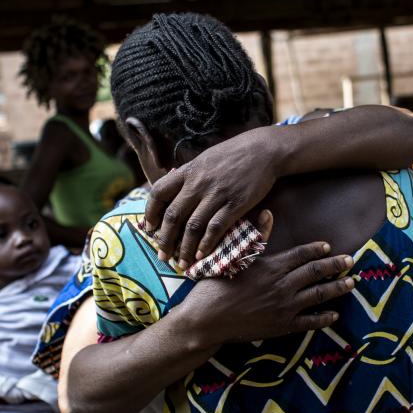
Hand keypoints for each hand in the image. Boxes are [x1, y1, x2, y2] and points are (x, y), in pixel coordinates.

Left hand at [143, 126, 279, 267]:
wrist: (263, 149)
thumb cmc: (232, 154)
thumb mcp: (204, 159)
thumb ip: (188, 176)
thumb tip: (171, 193)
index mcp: (188, 171)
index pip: (159, 192)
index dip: (150, 213)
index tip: (148, 229)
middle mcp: (198, 183)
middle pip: (173, 215)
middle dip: (164, 239)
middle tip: (162, 256)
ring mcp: (217, 194)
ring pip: (193, 226)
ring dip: (184, 248)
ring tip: (181, 263)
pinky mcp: (235, 204)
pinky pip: (216, 227)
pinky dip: (206, 244)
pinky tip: (201, 255)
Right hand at [177, 211, 354, 344]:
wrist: (207, 320)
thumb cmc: (216, 285)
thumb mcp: (235, 256)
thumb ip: (257, 236)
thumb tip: (268, 213)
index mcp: (272, 267)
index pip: (302, 254)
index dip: (317, 250)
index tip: (328, 247)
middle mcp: (283, 286)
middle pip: (316, 272)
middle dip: (335, 266)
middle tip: (350, 261)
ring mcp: (285, 308)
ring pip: (319, 295)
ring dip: (337, 288)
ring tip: (351, 283)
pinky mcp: (282, 327)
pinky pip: (309, 322)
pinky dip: (324, 318)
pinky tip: (334, 314)